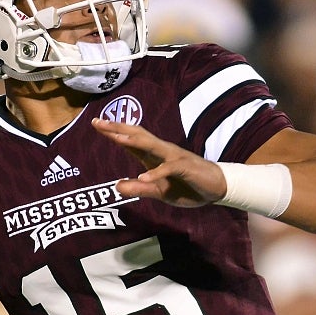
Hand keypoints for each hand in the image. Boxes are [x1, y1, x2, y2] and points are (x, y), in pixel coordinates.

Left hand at [91, 119, 224, 207]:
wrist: (218, 188)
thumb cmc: (188, 187)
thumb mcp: (159, 192)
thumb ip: (139, 189)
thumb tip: (116, 186)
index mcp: (155, 156)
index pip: (131, 141)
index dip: (114, 131)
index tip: (96, 123)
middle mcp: (163, 152)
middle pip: (137, 136)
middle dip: (118, 128)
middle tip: (99, 122)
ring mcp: (174, 158)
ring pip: (152, 146)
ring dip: (134, 141)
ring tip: (116, 138)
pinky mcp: (185, 169)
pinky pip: (168, 169)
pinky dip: (156, 173)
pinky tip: (143, 177)